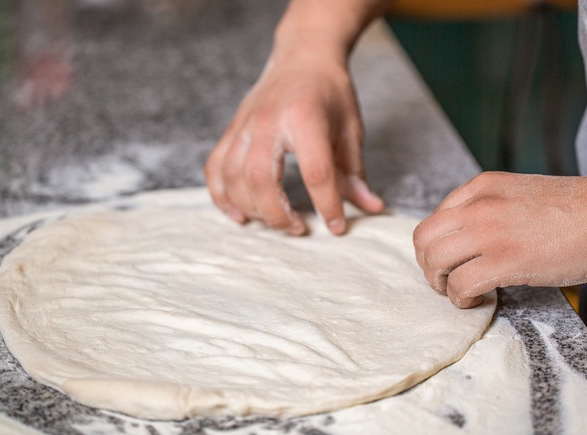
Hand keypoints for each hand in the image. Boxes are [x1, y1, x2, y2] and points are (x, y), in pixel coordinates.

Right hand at [204, 49, 383, 235]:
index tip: (336, 227)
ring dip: (251, 208)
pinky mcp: (232, 130)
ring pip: (233, 177)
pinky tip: (240, 214)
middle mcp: (268, 121)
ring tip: (275, 221)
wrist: (303, 55)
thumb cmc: (330, 92)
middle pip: (260, 179)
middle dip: (278, 213)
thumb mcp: (351, 130)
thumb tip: (371, 207)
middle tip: (298, 228)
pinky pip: (215, 169)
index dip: (327, 205)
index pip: (316, 172)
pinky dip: (222, 196)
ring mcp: (244, 125)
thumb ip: (355, 173)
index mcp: (305, 118)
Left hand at [413, 172, 586, 307]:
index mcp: (482, 186)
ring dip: (440, 283)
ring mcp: (490, 232)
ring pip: (435, 261)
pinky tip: (479, 300)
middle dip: (428, 265)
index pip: (436, 217)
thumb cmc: (579, 208)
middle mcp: (478, 206)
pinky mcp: (505, 261)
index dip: (438, 245)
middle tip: (446, 280)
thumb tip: (473, 237)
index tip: (453, 260)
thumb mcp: (522, 192)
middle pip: (423, 238)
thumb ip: (493, 207)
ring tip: (460, 292)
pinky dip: (461, 299)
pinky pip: (460, 284)